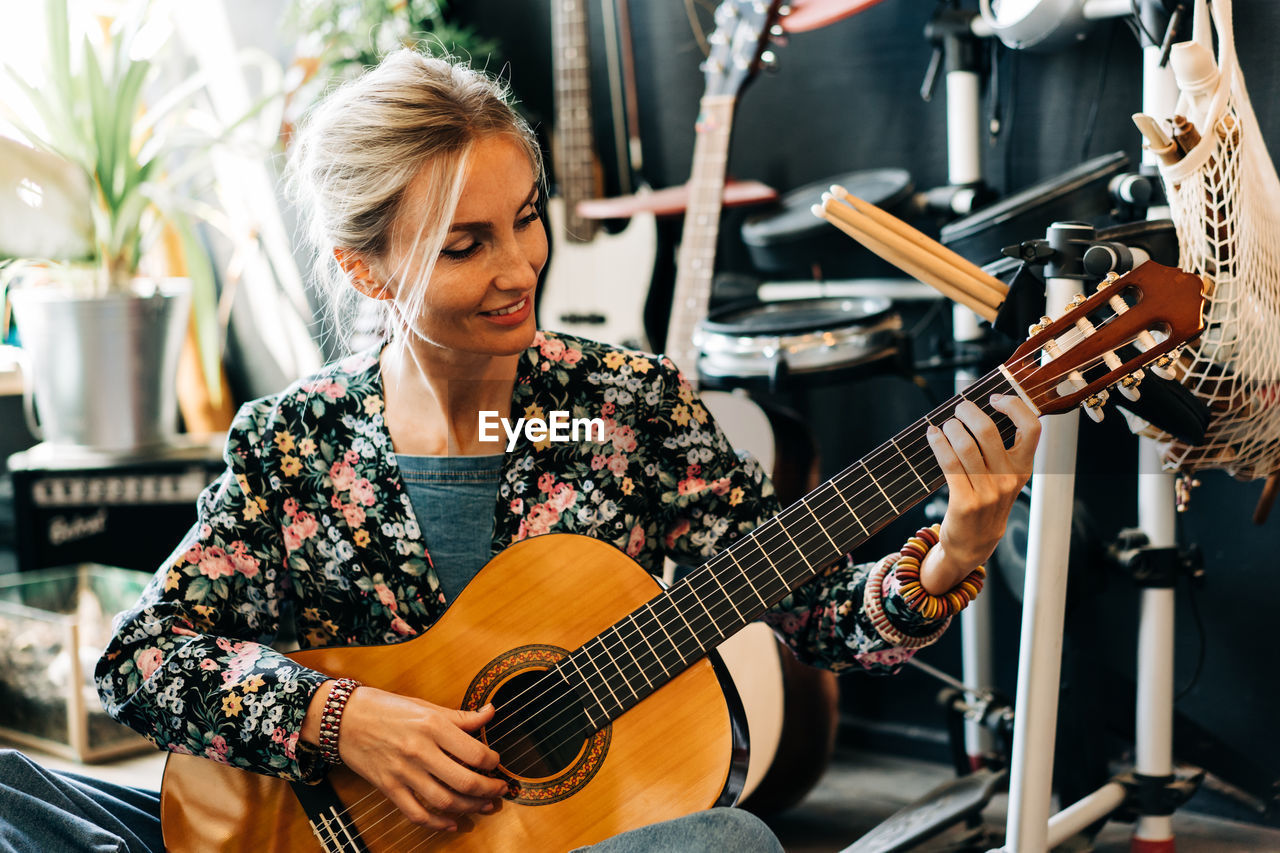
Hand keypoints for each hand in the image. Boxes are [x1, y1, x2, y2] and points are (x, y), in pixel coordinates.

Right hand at [306, 684, 507, 830]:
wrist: (344, 719)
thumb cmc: (386, 708)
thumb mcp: (425, 705)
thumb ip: (460, 716)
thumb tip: (490, 713)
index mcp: (432, 725)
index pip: (474, 752)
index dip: (492, 762)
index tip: (495, 763)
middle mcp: (420, 751)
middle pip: (465, 782)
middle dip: (489, 790)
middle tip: (500, 790)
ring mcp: (403, 772)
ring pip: (445, 801)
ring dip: (471, 808)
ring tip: (484, 806)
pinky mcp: (389, 788)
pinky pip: (417, 813)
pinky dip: (437, 822)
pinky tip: (452, 822)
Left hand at [922, 394, 1040, 593]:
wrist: (975, 542)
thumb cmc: (987, 500)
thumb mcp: (1005, 477)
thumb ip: (1001, 449)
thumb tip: (979, 410)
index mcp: (1023, 468)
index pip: (1031, 429)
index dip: (1014, 406)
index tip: (995, 398)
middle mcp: (1009, 479)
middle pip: (989, 431)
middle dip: (969, 412)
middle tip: (959, 407)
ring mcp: (988, 492)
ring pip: (966, 446)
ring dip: (951, 428)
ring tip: (944, 424)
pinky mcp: (965, 502)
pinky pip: (949, 464)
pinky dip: (938, 444)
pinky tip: (932, 435)